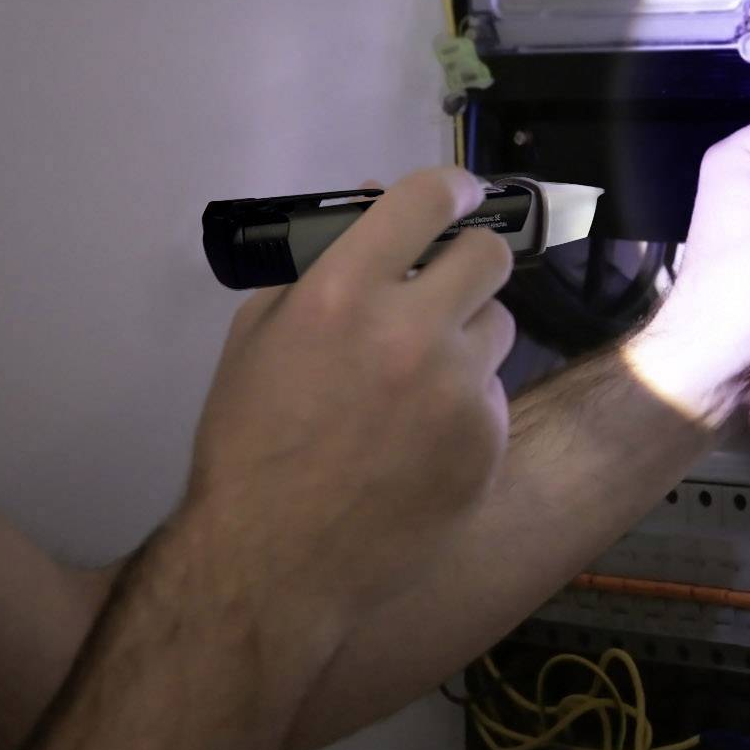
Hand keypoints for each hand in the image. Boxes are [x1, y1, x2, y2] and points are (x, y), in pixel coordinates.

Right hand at [179, 167, 515, 673]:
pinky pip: (493, 395)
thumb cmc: (249, 443)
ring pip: (499, 326)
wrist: (270, 563)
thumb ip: (318, 268)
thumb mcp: (259, 336)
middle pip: (489, 255)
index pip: (428, 199)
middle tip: (447, 284)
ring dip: (469, 337)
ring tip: (422, 378)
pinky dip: (465, 406)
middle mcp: (411, 331)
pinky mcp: (485, 441)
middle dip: (469, 261)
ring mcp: (457, 390)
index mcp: (342, 292)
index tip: (460, 194)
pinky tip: (421, 441)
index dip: (452, 187)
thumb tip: (372, 211)